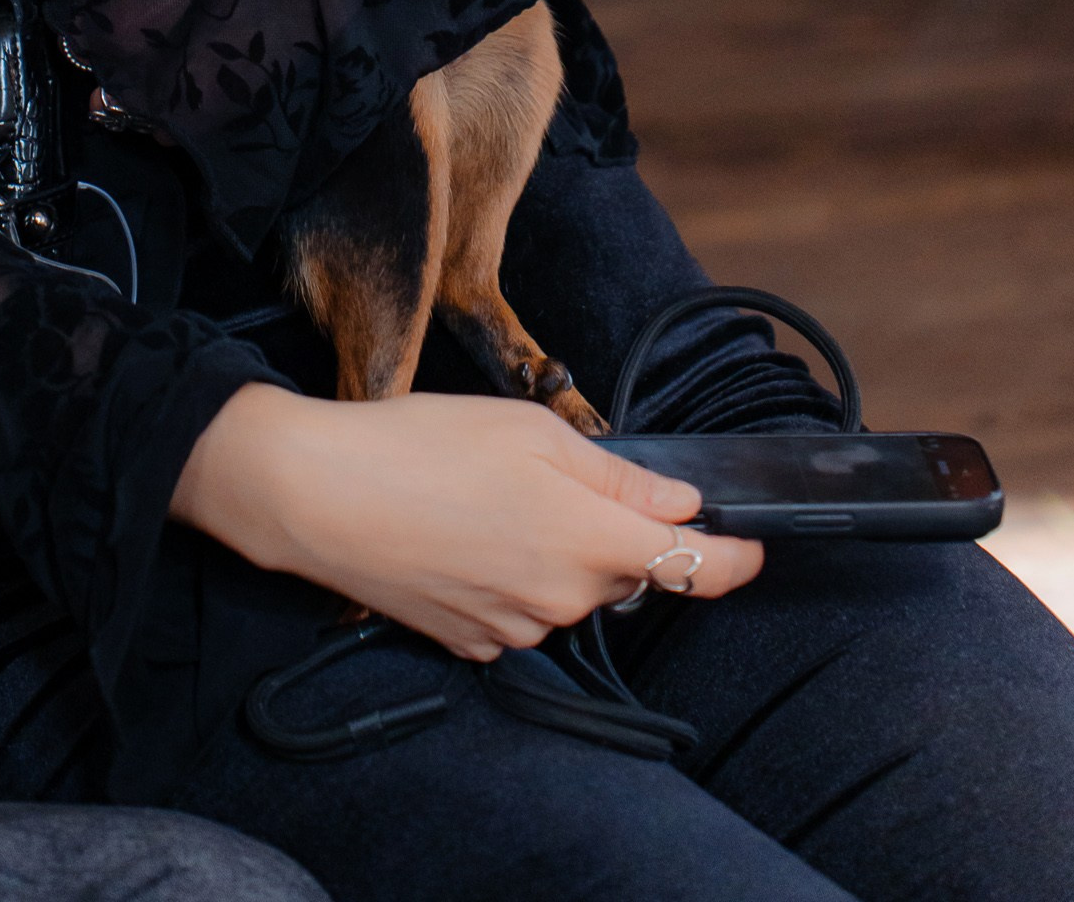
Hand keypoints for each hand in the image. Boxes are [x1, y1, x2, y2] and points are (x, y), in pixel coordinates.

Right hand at [171, 383, 761, 661]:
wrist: (318, 496)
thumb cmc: (419, 446)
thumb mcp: (528, 432)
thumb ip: (615, 473)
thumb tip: (679, 501)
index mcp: (587, 540)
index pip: (693, 567)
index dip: (734, 560)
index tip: (755, 548)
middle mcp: (561, 599)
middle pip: (621, 571)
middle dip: (610, 530)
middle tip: (546, 471)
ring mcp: (515, 628)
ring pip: (567, 589)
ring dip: (554, 550)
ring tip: (485, 494)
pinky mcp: (472, 642)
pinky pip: (518, 609)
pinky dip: (509, 574)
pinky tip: (461, 532)